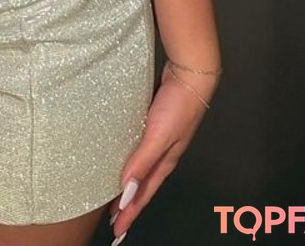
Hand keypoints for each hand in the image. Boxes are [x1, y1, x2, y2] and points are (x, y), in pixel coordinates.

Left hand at [106, 62, 218, 240]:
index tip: (117, 230)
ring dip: (129, 182)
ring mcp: (159, 138)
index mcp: (165, 161)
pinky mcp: (154, 123)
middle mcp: (163, 153)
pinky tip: (122, 155)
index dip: (130, 212)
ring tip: (116, 194)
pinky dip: (130, 159)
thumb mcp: (158, 136)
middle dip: (130, 204)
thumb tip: (127, 190)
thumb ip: (143, 162)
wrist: (190, 73)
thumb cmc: (180, 104)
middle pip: (143, 185)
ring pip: (141, 167)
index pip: (144, 194)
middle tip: (114, 220)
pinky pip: (139, 148)